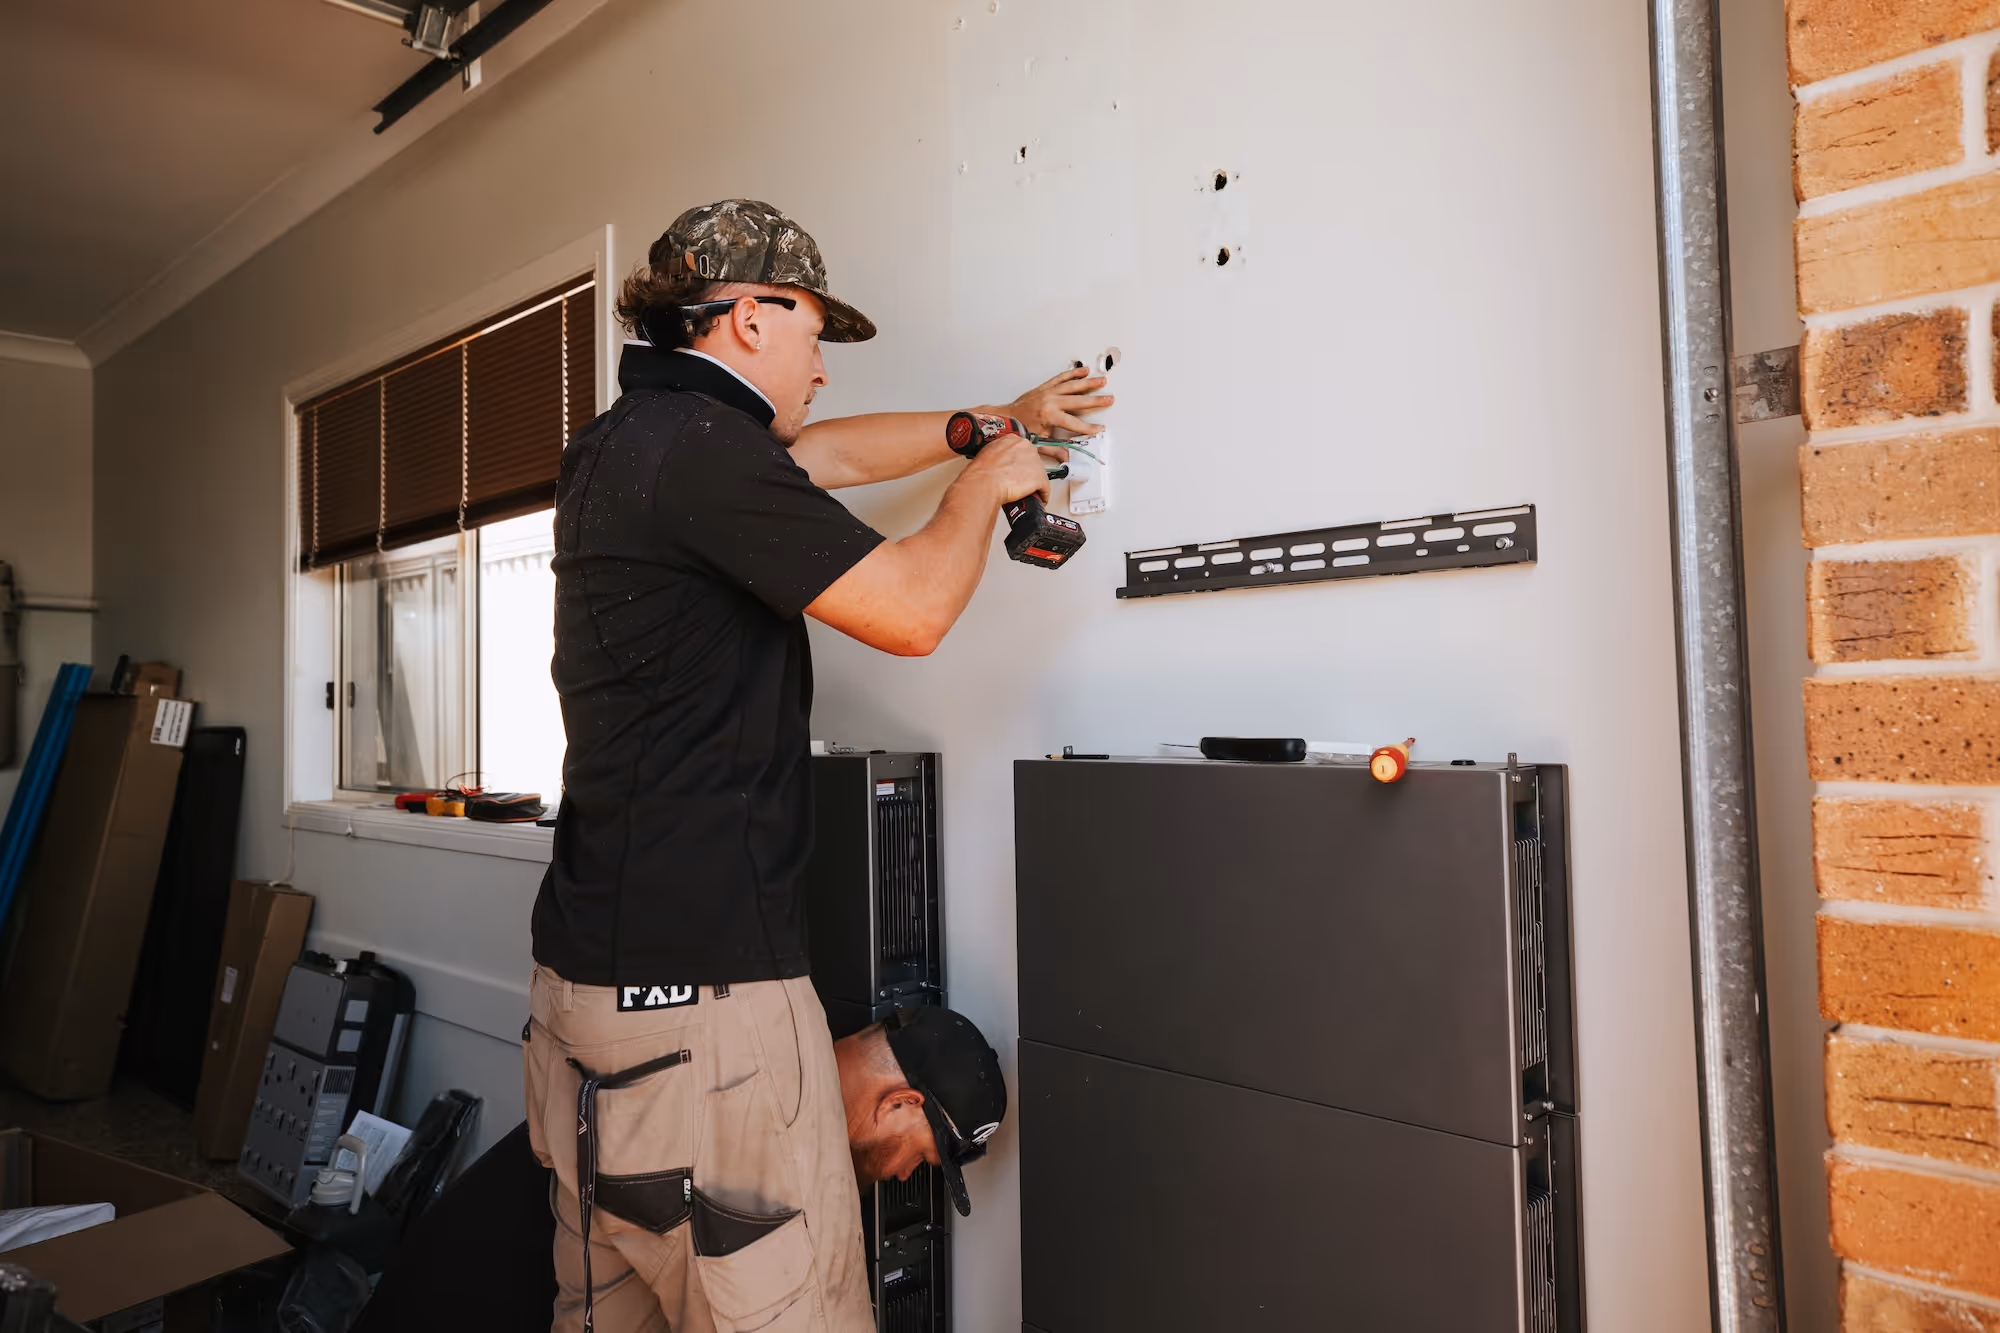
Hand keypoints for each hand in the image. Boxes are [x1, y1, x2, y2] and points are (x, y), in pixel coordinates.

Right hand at [961, 432, 1049, 507]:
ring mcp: (1035, 463)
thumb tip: (1001, 460)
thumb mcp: (988, 452)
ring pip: (1040, 475)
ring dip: (1035, 485)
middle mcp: (1027, 448)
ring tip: (1026, 493)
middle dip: (1028, 473)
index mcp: (1014, 440)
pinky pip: (1045, 489)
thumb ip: (999, 453)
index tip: (1019, 470)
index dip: (1021, 463)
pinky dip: (1042, 496)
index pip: (1024, 452)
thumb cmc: (982, 471)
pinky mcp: (1040, 478)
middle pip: (1034, 463)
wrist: (984, 482)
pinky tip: (1037, 499)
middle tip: (1020, 482)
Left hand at [995, 366, 1113, 442]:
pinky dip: (1073, 373)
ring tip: (1101, 381)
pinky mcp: (1045, 387)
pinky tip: (1083, 370)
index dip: (1088, 428)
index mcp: (1049, 416)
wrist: (1004, 417)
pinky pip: (1061, 378)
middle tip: (1109, 399)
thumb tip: (1067, 458)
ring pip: (1072, 386)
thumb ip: (1054, 450)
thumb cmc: (1018, 428)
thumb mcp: (1037, 442)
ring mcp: (1048, 392)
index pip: (1074, 423)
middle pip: (1078, 401)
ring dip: (1088, 383)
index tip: (1098, 429)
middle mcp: (1050, 401)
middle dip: (1096, 400)